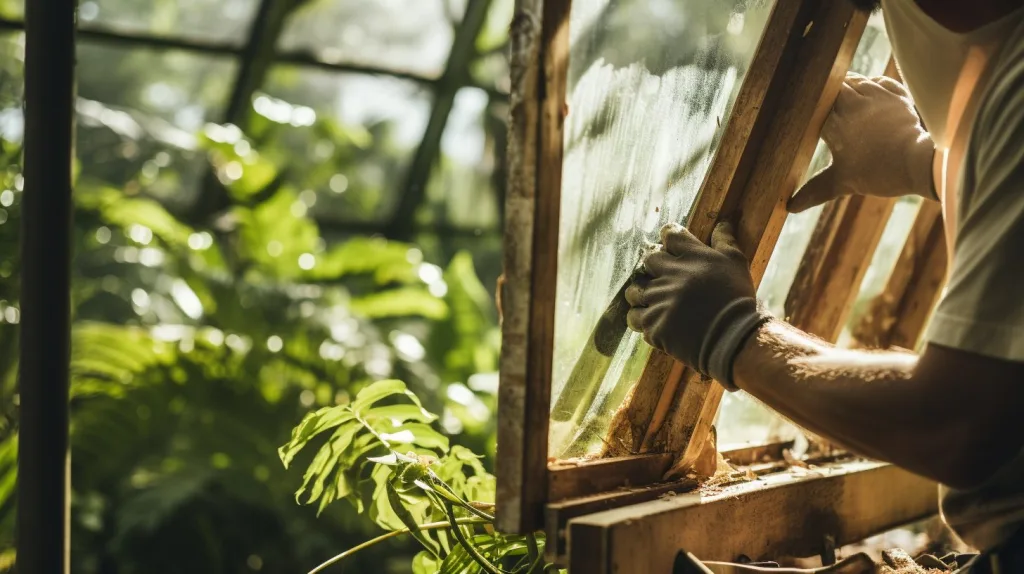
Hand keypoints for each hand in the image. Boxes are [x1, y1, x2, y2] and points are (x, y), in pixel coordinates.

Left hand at [625, 222, 767, 388]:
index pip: (669, 234)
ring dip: (641, 294)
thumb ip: (725, 241)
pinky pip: (635, 318)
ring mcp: (659, 299)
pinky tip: (654, 322)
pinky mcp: (654, 323)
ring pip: (634, 291)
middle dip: (653, 267)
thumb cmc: (737, 299)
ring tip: (653, 302)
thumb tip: (722, 223)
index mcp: (692, 255)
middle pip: (648, 260)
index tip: (671, 248)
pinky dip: (642, 320)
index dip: (669, 239)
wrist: (734, 338)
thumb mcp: (737, 263)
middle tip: (664, 278)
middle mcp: (671, 273)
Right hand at [787, 73, 935, 212]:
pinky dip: (872, 85)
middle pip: (833, 86)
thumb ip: (815, 190)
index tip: (802, 110)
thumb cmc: (879, 171)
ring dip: (848, 87)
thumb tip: (791, 208)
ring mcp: (877, 95)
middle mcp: (853, 102)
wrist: (920, 161)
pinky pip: (880, 82)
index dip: (808, 105)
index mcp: (834, 121)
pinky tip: (870, 92)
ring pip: (856, 80)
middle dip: (827, 93)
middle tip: (821, 102)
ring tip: (843, 97)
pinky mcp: (897, 95)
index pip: (814, 103)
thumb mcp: (843, 182)